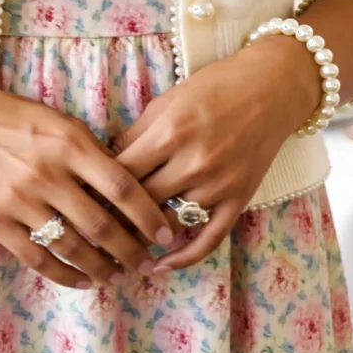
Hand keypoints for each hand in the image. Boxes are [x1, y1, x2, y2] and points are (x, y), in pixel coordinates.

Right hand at [0, 73, 174, 288]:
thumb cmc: (11, 117)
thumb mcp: (57, 121)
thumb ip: (89, 150)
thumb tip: (126, 186)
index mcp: (68, 143)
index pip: (122, 187)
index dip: (149, 215)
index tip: (166, 233)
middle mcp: (47, 173)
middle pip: (102, 226)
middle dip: (132, 251)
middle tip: (148, 264)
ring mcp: (20, 200)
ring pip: (73, 248)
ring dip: (103, 268)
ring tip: (120, 276)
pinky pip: (38, 258)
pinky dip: (66, 275)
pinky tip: (85, 280)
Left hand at [112, 37, 320, 271]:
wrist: (270, 88)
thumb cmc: (214, 86)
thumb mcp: (167, 100)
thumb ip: (137, 133)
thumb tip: (106, 161)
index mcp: (171, 132)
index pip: (123, 174)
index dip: (98, 188)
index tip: (82, 198)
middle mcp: (194, 162)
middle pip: (143, 203)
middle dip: (115, 217)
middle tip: (93, 227)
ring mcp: (219, 185)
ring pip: (170, 225)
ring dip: (143, 239)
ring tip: (118, 247)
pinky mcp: (239, 200)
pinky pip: (209, 239)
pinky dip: (184, 258)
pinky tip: (161, 266)